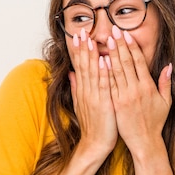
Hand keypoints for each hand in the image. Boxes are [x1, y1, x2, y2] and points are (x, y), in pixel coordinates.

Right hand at [68, 28, 117, 156]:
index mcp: (82, 90)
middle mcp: (86, 91)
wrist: (95, 144)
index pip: (79, 65)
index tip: (78, 35)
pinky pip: (104, 86)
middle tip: (82, 30)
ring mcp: (93, 97)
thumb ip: (76, 87)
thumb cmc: (93, 125)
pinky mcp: (103, 104)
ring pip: (92, 72)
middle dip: (82, 47)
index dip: (78, 50)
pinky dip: (103, 73)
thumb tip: (71, 73)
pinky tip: (104, 60)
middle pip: (83, 65)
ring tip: (90, 39)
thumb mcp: (81, 104)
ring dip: (91, 55)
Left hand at [105, 26, 171, 153]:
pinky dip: (104, 72)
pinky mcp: (115, 104)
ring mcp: (124, 97)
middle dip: (119, 45)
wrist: (144, 141)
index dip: (132, 47)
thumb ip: (166, 82)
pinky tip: (99, 61)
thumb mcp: (165, 102)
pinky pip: (109, 85)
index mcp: (148, 87)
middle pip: (126, 63)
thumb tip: (168, 65)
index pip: (139, 62)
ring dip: (110, 54)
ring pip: (116, 71)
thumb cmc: (154, 122)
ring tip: (105, 41)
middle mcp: (136, 90)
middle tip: (113, 31)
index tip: (127, 34)